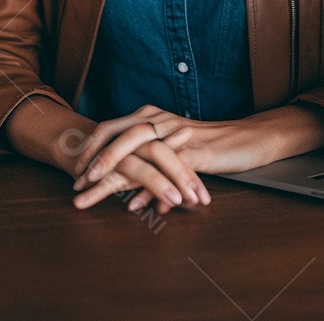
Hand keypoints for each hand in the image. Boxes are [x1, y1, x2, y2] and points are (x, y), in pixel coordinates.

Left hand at [74, 103, 323, 214]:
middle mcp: (160, 121)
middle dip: (95, 159)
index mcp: (152, 117)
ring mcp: (177, 135)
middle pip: (119, 135)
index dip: (91, 147)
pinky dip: (150, 188)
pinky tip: (137, 205)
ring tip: (94, 193)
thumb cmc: (210, 145)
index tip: (76, 170)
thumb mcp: (174, 150)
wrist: (247, 138)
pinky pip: (167, 169)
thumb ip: (151, 165)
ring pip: (139, 152)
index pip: (111, 127)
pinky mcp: (195, 152)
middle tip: (78, 183)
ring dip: (114, 175)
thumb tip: (130, 194)